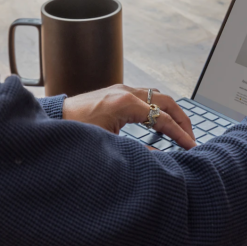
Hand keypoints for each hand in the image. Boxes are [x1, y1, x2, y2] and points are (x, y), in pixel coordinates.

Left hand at [62, 84, 196, 148]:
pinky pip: (147, 96)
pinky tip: (160, 122)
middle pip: (167, 102)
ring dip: (172, 112)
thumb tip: (158, 156)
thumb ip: (137, 150)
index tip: (191, 146)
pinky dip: (159, 108)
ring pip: (158, 96)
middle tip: (191, 137)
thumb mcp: (109, 145)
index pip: (163, 119)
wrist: (55, 119)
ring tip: (180, 130)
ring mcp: (122, 89)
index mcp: (125, 103)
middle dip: (182, 120)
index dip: (180, 134)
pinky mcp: (118, 92)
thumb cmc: (75, 131)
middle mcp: (126, 91)